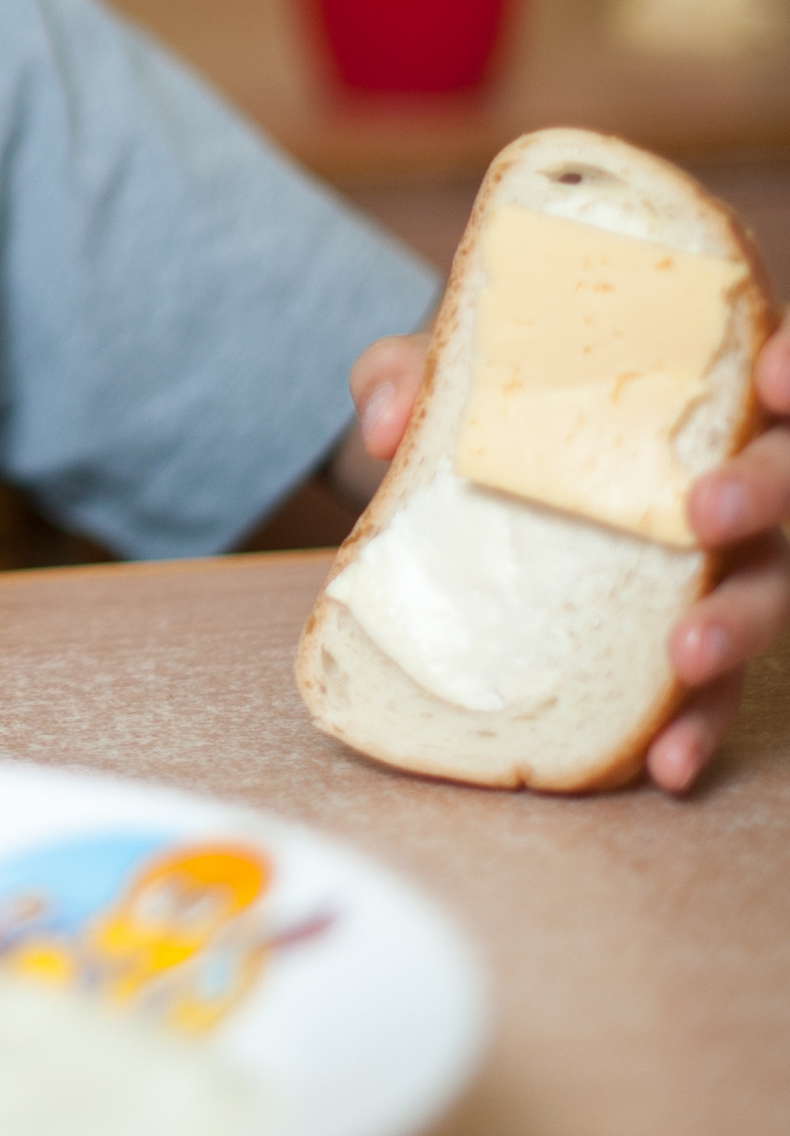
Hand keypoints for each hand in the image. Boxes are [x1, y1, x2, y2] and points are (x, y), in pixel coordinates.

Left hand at [344, 326, 789, 793]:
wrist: (464, 488)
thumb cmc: (486, 411)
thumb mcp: (442, 385)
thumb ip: (409, 376)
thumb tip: (386, 423)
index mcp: (691, 391)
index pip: (769, 370)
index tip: (767, 379)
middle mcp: (725, 477)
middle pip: (783, 482)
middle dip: (761, 493)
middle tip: (703, 511)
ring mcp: (718, 568)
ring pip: (767, 593)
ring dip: (737, 624)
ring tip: (686, 653)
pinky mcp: (686, 645)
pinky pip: (710, 692)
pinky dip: (695, 728)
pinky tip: (665, 765)